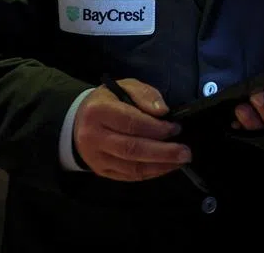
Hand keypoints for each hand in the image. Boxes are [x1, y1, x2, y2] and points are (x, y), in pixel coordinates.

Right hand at [73, 78, 190, 181]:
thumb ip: (145, 94)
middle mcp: (94, 137)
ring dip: (160, 166)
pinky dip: (150, 173)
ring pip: (131, 167)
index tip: (175, 128)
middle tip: (185, 152)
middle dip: (162, 152)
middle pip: (131, 148)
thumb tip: (162, 111)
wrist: (78, 121)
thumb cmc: (108, 101)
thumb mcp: (125, 87)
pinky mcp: (101, 171)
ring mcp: (96, 157)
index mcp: (98, 112)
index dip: (156, 128)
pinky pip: (128, 176)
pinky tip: (166, 167)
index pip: (131, 122)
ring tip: (180, 161)